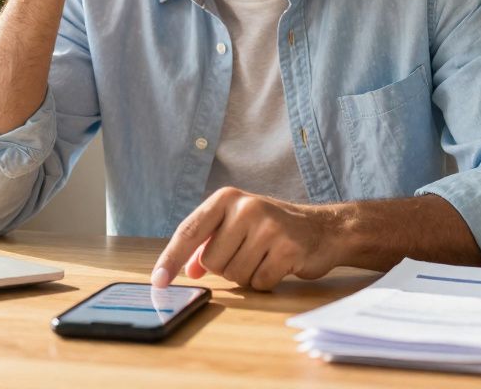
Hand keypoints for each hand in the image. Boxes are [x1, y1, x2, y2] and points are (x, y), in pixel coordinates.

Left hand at [150, 187, 338, 291]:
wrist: (321, 228)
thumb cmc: (270, 228)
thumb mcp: (236, 225)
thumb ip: (208, 243)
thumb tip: (187, 270)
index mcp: (225, 198)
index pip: (188, 232)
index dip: (170, 259)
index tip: (158, 282)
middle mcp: (245, 207)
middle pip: (212, 262)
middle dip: (226, 268)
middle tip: (248, 253)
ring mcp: (268, 227)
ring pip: (235, 274)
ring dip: (247, 275)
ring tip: (264, 257)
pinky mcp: (288, 248)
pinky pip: (259, 283)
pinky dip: (265, 281)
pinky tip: (278, 264)